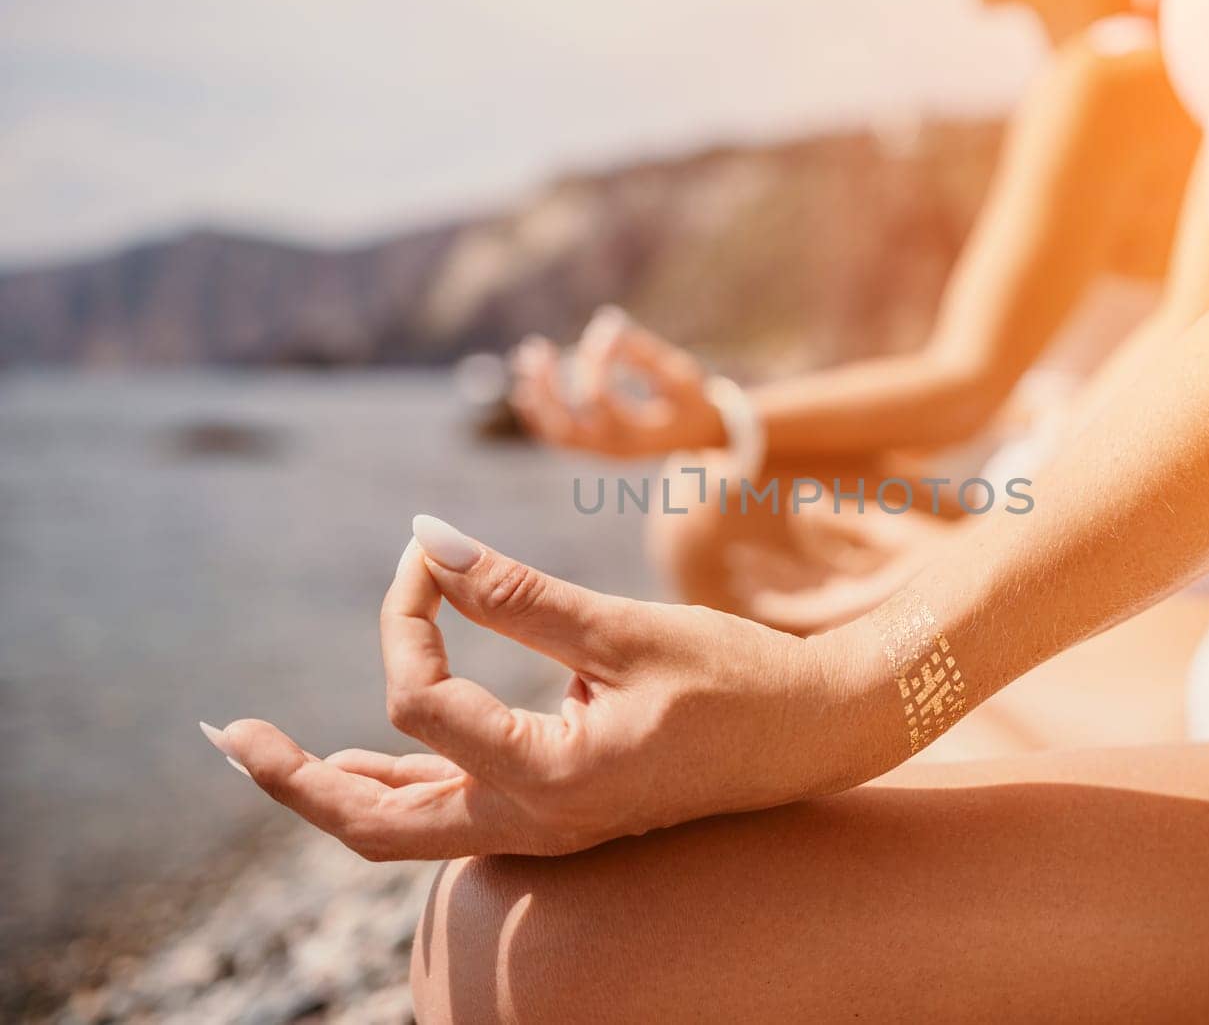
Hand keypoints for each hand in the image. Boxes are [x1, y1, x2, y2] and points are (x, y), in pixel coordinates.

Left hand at [207, 517, 894, 859]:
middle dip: (291, 778)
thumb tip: (422, 538)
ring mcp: (545, 829)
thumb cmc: (739, 679)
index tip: (427, 551)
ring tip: (265, 748)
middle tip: (227, 734)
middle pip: (372, 824)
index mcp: (551, 780)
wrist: (818, 734)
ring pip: (405, 832)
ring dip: (331, 789)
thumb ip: (517, 593)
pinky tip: (368, 754)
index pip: (420, 702)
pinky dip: (398, 785)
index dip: (406, 615)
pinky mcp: (559, 810)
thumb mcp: (627, 630)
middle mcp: (535, 823)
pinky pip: (453, 815)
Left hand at [510, 306, 725, 456]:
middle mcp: (614, 451)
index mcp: (639, 436)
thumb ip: (646, 353)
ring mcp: (602, 453)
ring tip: (527, 357)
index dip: (594, 363)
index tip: (606, 331)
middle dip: (548, 388)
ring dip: (537, 398)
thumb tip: (605, 324)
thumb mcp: (681, 376)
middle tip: (537, 349)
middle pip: (566, 427)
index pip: (598, 401)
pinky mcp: (596, 448)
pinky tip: (525, 388)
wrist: (702, 436)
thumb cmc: (693, 402)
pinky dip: (538, 415)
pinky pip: (558, 437)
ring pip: (556, 433)